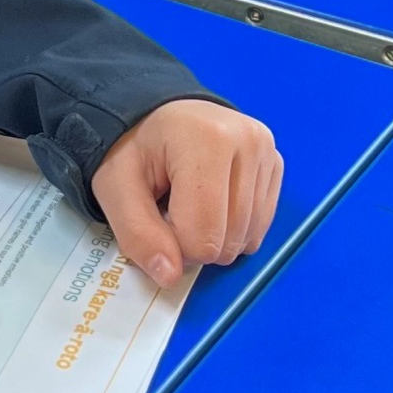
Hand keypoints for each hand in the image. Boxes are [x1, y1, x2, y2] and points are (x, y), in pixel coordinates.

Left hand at [91, 99, 281, 290]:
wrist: (158, 116)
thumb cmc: (135, 147)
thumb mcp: (116, 186)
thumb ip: (137, 233)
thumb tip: (170, 276)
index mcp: (206, 140)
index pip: (202, 237)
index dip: (173, 244)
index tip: (157, 215)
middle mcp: (248, 142)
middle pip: (228, 241)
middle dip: (194, 241)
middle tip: (171, 207)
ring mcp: (267, 152)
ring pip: (247, 239)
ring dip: (215, 236)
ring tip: (191, 200)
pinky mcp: (276, 164)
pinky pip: (261, 226)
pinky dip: (234, 227)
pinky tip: (213, 201)